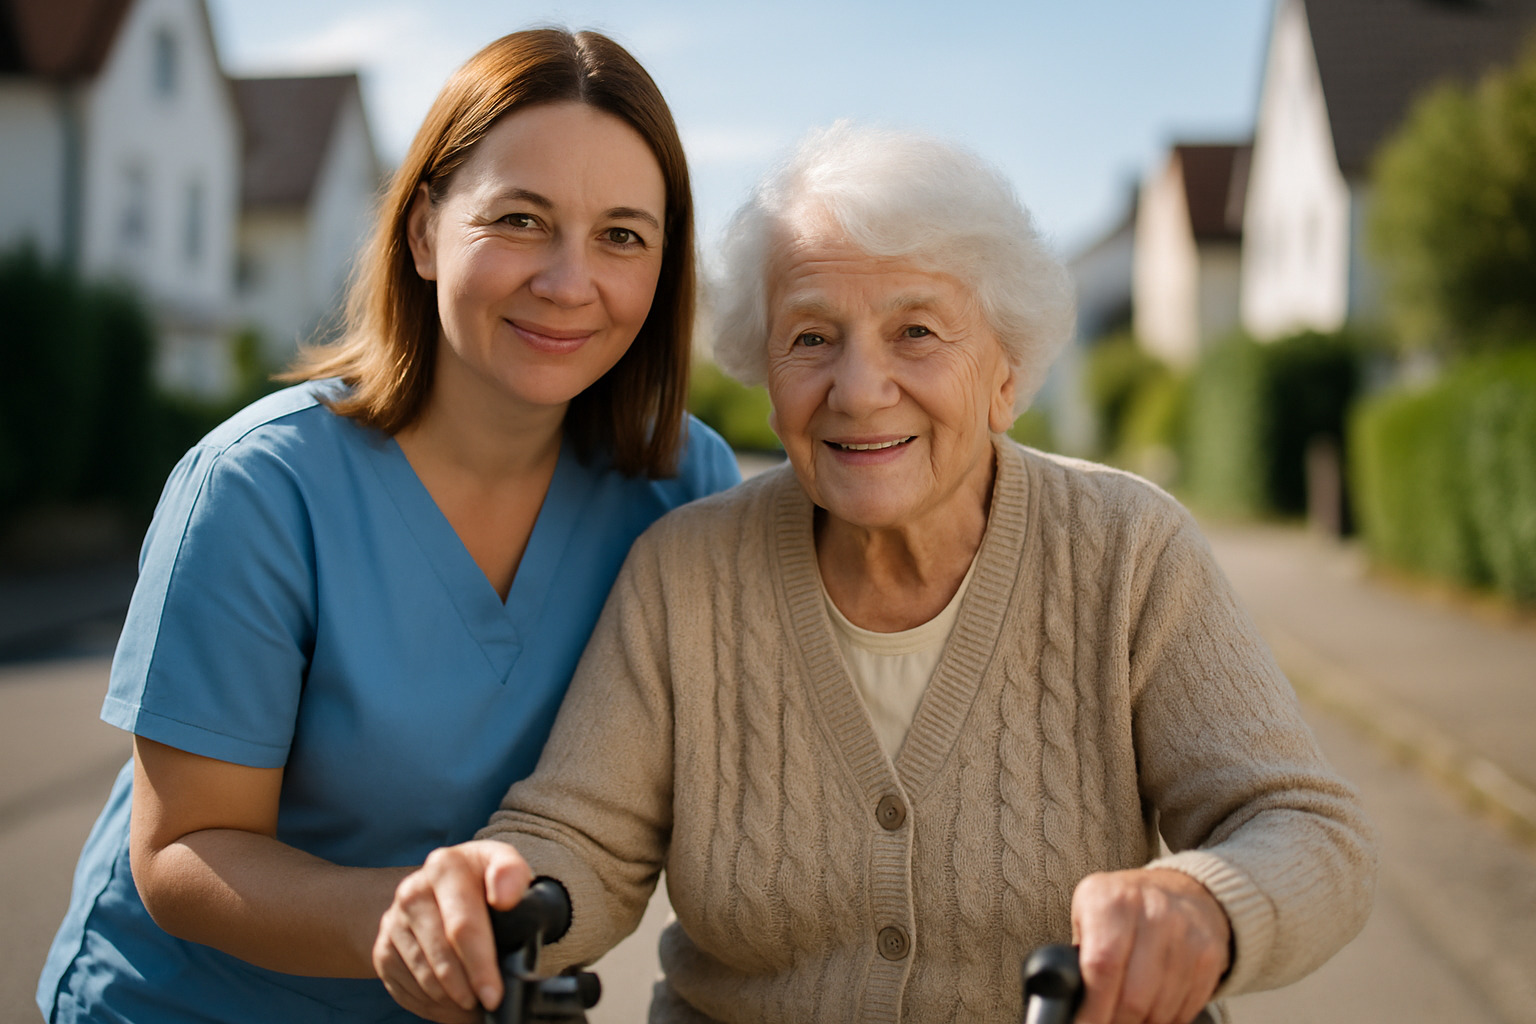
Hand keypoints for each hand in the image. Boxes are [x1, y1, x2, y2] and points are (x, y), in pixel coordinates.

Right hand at [373, 840, 533, 1021]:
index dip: (480, 965)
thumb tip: (504, 897)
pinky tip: (450, 1000)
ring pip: (423, 976)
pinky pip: (405, 987)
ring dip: (450, 999)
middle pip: (441, 955)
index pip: (462, 925)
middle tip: (488, 1004)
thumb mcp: (502, 864)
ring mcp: (393, 921)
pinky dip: (431, 1003)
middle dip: (467, 988)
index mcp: (444, 867)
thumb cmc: (481, 881)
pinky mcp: (382, 948)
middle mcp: (412, 891)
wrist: (442, 886)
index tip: (494, 994)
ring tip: (473, 1002)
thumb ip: (511, 873)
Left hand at [1070, 868, 1230, 1023]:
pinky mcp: (1209, 957)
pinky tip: (1152, 1011)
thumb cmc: (1122, 908)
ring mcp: (1185, 935)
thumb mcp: (1088, 911)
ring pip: (1160, 1009)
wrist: (1180, 889)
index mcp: (1112, 901)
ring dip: (1141, 1023)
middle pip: (1133, 996)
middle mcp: (1153, 912)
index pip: (1102, 966)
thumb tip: (1068, 999)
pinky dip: (1166, 1020)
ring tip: (1126, 1018)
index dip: (1093, 1007)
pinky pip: (1185, 1009)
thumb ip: (1077, 951)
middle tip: (1103, 1023)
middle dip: (1115, 1022)